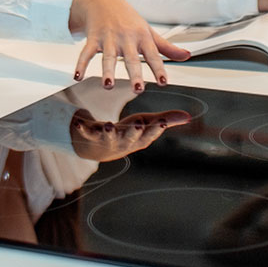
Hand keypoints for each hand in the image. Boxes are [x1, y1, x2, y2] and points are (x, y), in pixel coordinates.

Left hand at [68, 109, 192, 161]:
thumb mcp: (147, 124)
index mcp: (139, 139)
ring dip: (109, 132)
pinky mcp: (93, 137)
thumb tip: (188, 117)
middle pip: (130, 138)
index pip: (149, 135)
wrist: (100, 149)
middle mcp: (124, 143)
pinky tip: (78, 121)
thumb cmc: (128, 133)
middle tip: (138, 123)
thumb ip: (166, 120)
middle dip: (134, 132)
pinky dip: (83, 128)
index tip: (162, 122)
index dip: (156, 130)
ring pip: (109, 138)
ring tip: (108, 125)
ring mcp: (108, 141)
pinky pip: (87, 133)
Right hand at [69, 0, 188, 90]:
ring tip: (108, 86)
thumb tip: (187, 56)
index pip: (153, 55)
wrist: (102, 0)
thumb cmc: (129, 19)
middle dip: (135, 73)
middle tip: (138, 89)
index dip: (159, 69)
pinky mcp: (93, 38)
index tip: (163, 82)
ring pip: (107, 57)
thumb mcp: (149, 31)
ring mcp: (108, 38)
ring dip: (107, 71)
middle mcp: (126, 38)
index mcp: (142, 37)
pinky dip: (81, 64)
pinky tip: (77, 77)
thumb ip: (167, 47)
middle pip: (131, 58)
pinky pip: (85, 52)